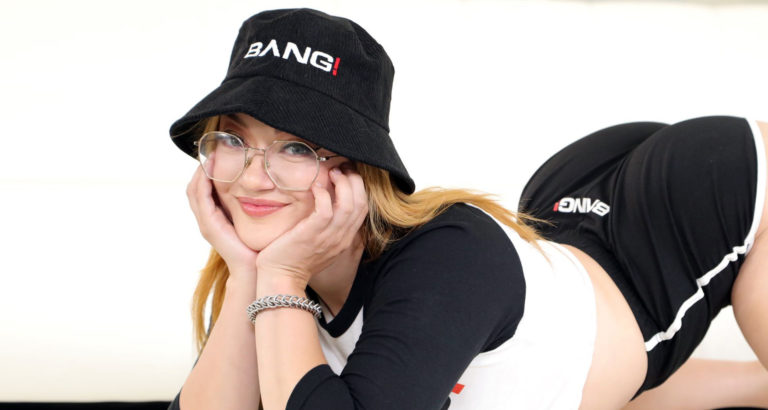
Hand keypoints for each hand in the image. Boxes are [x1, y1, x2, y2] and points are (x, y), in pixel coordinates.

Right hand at [187, 162, 258, 278]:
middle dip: (201, 168)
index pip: (205, 189)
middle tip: (209, 149)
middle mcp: (207, 219)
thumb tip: (268, 184)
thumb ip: (256, 205)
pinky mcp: (209, 226)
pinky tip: (209, 169)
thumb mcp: (255, 221)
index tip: (218, 154)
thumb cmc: (258, 247)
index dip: (208, 172)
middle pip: (196, 187)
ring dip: (200, 172)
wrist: (254, 270)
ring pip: (195, 190)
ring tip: (208, 155)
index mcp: (216, 217)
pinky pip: (201, 199)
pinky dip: (203, 182)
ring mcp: (206, 223)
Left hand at [254, 164, 367, 286]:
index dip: (359, 188)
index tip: (347, 174)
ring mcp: (329, 236)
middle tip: (341, 168)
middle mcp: (341, 237)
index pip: (363, 208)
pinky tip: (315, 186)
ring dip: (342, 184)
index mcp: (344, 239)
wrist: (282, 279)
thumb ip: (327, 228)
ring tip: (331, 172)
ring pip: (349, 204)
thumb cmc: (294, 260)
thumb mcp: (319, 245)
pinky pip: (327, 209)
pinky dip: (324, 194)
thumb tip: (326, 205)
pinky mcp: (313, 234)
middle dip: (354, 181)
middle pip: (361, 203)